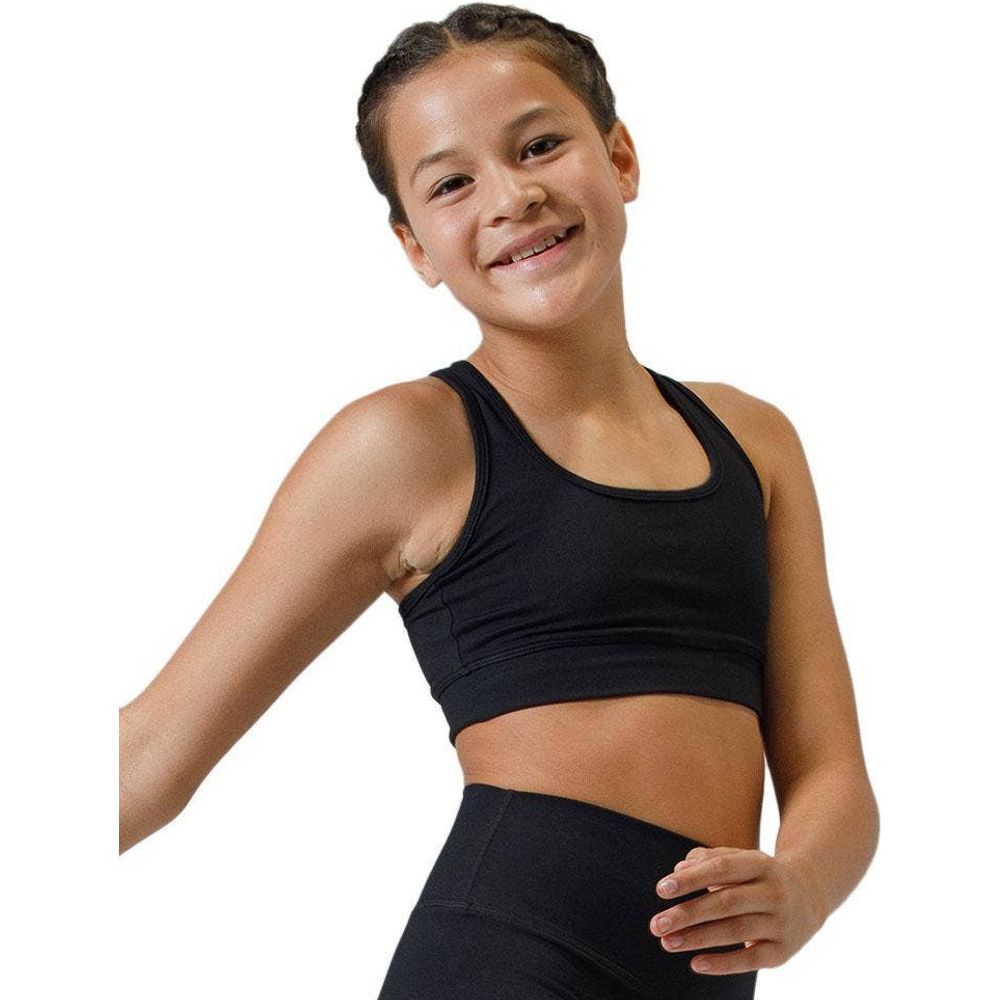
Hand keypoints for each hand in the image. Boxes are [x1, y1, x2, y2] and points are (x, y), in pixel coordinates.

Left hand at [648, 845, 826, 975]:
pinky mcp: (783, 951)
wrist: (809, 895)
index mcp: (760, 863)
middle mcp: (774, 892)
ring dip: (698, 939)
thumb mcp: (740, 859)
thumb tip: (678, 869)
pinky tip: (696, 964)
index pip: (721, 869)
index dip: (691, 879)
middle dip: (688, 914)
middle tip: (656, 924)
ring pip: (735, 931)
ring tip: (667, 942)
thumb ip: (708, 859)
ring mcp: (781, 922)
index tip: (660, 890)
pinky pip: (751, 959)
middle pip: (726, 903)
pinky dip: (723, 964)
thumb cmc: (758, 876)